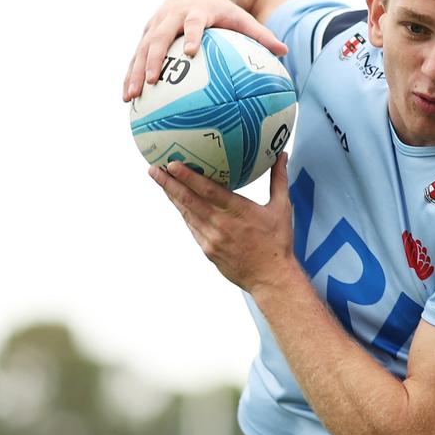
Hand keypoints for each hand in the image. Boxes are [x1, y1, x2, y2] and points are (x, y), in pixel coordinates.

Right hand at [123, 0, 287, 102]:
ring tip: (130, 97)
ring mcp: (156, 24)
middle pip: (159, 37)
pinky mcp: (147, 32)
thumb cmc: (224, 9)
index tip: (189, 52)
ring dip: (134, 72)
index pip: (193, 23)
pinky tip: (128, 98)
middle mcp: (172, 16)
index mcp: (196, 12)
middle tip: (151, 81)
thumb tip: (285, 52)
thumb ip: (262, 35)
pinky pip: (136, 56)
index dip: (191, 35)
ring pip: (141, 49)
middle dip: (153, 59)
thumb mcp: (243, 18)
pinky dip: (130, 75)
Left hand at [149, 153, 297, 294]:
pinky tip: (177, 202)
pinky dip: (184, 212)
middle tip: (153, 169)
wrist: (271, 278)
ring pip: (186, 213)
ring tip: (160, 180)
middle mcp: (221, 225)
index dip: (188, 177)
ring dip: (171, 196)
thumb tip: (281, 156)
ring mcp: (211, 239)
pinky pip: (192, 227)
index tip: (172, 164)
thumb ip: (279, 180)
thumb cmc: (277, 243)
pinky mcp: (207, 250)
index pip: (208, 191)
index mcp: (238, 211)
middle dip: (168, 184)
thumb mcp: (281, 208)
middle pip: (188, 201)